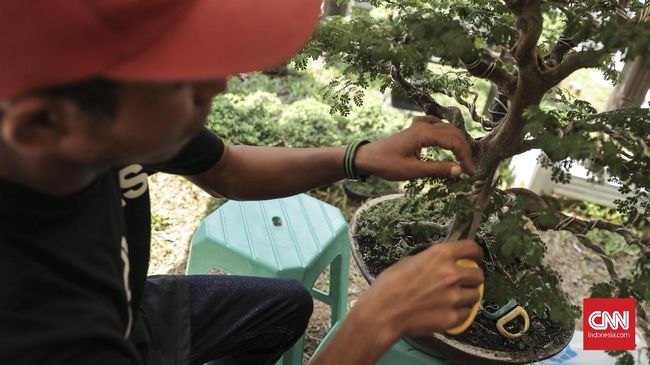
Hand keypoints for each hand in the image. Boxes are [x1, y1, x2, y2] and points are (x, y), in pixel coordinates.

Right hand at [352, 240, 483, 338]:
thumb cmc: (389, 284)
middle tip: (462, 282)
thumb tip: (441, 263)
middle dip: (472, 278)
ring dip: (467, 296)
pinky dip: (459, 312)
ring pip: (475, 296)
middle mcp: (452, 274)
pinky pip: (466, 313)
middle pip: (478, 275)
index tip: (475, 257)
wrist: (383, 313)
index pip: (471, 248)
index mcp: (440, 255)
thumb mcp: (409, 262)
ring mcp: (454, 297)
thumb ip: (431, 261)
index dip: (475, 253)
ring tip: (453, 299)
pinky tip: (447, 311)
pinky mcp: (453, 317)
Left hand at [354, 116, 475, 179]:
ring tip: (462, 158)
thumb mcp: (413, 170)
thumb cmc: (387, 164)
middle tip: (469, 169)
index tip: (470, 173)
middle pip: (454, 134)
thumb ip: (437, 169)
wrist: (366, 158)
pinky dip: (444, 133)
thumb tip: (459, 171)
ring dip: (457, 142)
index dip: (465, 157)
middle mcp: (424, 126)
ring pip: (446, 129)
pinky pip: (435, 125)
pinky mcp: (414, 130)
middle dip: (464, 151)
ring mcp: (419, 126)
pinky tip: (446, 140)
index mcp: (425, 133)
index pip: (454, 142)